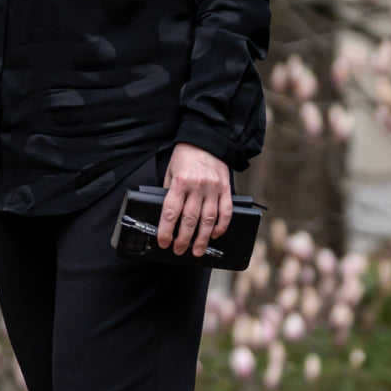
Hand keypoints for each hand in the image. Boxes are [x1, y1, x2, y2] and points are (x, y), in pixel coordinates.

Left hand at [158, 142, 230, 256]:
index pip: (171, 212)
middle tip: (179, 250)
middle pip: (190, 220)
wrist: (207, 140)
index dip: (166, 230)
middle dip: (183, 239)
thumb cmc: (185, 156)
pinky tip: (215, 235)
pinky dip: (221, 226)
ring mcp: (213, 189)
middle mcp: (197, 187)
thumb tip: (167, 214)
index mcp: (179, 182)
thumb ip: (169, 191)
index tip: (164, 242)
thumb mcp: (170, 171)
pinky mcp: (226, 189)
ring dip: (202, 239)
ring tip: (197, 250)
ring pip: (208, 220)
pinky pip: (225, 212)